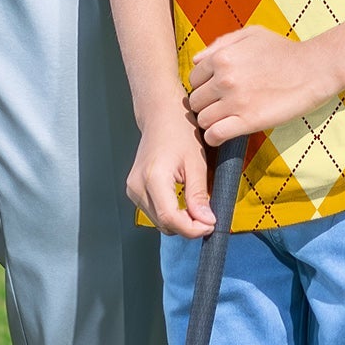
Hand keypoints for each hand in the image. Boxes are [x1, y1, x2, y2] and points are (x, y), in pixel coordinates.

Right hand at [126, 107, 216, 237]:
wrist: (160, 115)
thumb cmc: (178, 131)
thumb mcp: (196, 162)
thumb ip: (199, 195)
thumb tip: (206, 221)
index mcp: (153, 178)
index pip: (171, 219)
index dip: (193, 229)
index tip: (210, 224)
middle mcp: (138, 185)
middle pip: (165, 224)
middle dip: (189, 226)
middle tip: (207, 215)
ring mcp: (133, 189)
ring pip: (160, 222)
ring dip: (180, 221)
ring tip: (195, 204)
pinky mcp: (134, 190)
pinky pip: (154, 213)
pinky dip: (171, 214)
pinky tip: (182, 201)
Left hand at [186, 27, 339, 146]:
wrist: (313, 69)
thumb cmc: (283, 50)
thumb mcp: (250, 34)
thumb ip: (220, 44)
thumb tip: (197, 60)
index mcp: (221, 57)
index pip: (193, 80)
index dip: (203, 87)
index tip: (214, 93)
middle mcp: (223, 79)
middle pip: (196, 101)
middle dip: (205, 105)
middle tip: (219, 107)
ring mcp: (235, 101)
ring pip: (203, 120)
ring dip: (210, 122)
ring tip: (223, 120)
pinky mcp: (249, 121)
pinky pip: (215, 135)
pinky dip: (214, 137)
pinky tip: (222, 134)